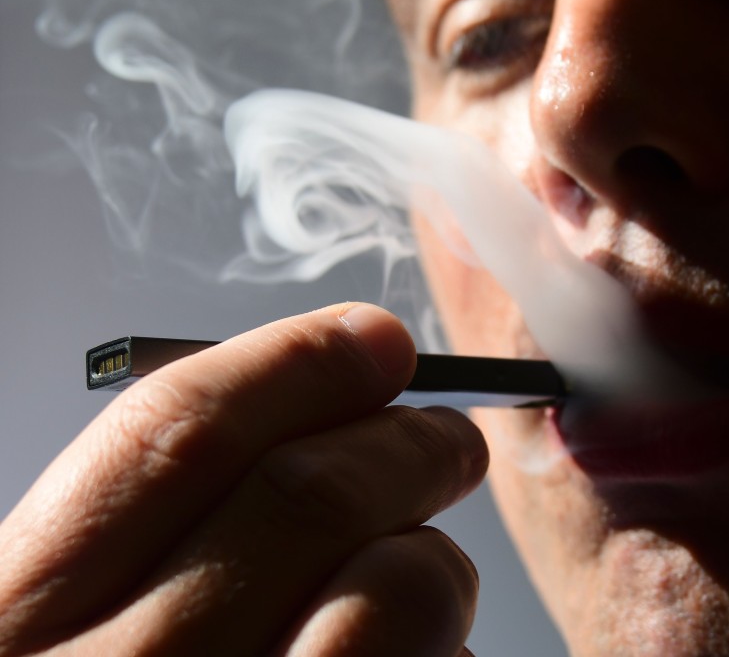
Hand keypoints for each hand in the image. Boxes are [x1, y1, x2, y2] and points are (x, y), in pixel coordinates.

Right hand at [0, 304, 486, 655]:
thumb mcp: (60, 642)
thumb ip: (149, 547)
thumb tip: (306, 426)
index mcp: (15, 622)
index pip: (178, 430)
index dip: (296, 363)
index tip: (375, 341)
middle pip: (308, 494)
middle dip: (406, 443)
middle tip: (448, 442)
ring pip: (397, 589)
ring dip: (440, 559)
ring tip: (433, 569)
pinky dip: (441, 653)